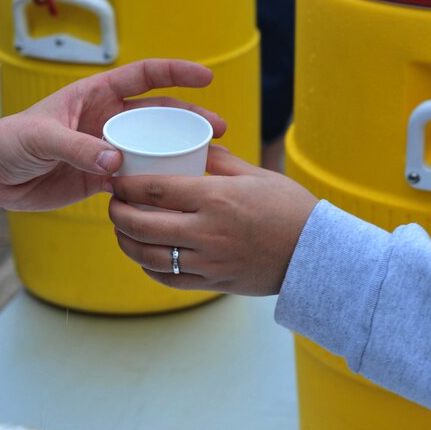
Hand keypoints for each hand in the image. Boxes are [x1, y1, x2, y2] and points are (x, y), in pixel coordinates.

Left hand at [0, 59, 224, 210]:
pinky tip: (175, 192)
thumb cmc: (7, 142)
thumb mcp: (39, 138)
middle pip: (158, 113)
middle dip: (189, 117)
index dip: (176, 73)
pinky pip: (135, 179)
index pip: (143, 76)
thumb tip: (117, 164)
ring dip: (178, 153)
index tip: (206, 77)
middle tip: (219, 129)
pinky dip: (154, 184)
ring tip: (207, 162)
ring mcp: (104, 149)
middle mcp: (105, 120)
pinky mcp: (99, 178)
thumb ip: (77, 148)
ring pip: (151, 148)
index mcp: (94, 95)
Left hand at [109, 147, 316, 295]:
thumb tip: (194, 146)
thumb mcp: (256, 175)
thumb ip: (220, 161)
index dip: (127, 186)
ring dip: (127, 244)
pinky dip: (149, 268)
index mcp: (215, 198)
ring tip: (121, 231)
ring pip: (149, 256)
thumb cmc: (290, 208)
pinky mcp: (213, 283)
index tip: (116, 181)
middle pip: (142, 225)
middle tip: (113, 205)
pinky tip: (144, 256)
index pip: (155, 190)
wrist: (317, 255)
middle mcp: (206, 231)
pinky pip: (170, 279)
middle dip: (118, 214)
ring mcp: (208, 261)